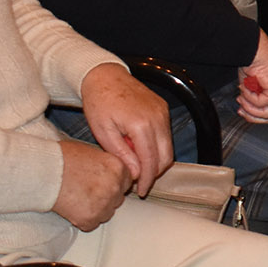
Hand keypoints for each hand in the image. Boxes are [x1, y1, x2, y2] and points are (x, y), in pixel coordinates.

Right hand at [52, 139, 131, 230]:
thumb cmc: (63, 158)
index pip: (127, 182)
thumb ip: (108, 164)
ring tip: (78, 198)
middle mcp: (115, 187)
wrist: (44, 172)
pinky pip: (92, 224)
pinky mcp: (90, 218)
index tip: (103, 184)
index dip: (114, 183)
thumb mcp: (93, 153)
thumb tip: (113, 172)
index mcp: (118, 168)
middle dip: (105, 197)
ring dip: (96, 209)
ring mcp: (104, 204)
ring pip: (107, 213)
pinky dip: (83, 219)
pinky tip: (73, 207)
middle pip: (117, 198)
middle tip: (87, 191)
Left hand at [78, 63, 174, 195]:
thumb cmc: (99, 102)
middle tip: (139, 182)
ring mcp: (163, 112)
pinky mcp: (163, 108)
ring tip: (136, 162)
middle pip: (166, 156)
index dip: (147, 180)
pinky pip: (165, 134)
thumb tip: (137, 173)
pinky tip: (138, 147)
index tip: (141, 191)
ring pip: (168, 146)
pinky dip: (156, 146)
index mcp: (141, 124)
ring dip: (156, 159)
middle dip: (155, 172)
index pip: (151, 161)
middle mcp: (158, 117)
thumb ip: (122, 154)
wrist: (104, 76)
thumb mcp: (103, 132)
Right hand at [237, 31, 267, 124]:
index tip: (242, 111)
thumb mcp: (252, 88)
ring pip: (267, 113)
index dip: (256, 116)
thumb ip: (252, 100)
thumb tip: (245, 111)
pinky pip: (261, 103)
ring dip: (249, 107)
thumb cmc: (255, 65)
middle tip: (240, 109)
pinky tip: (245, 87)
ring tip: (241, 97)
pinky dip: (249, 96)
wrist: (256, 52)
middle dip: (253, 116)